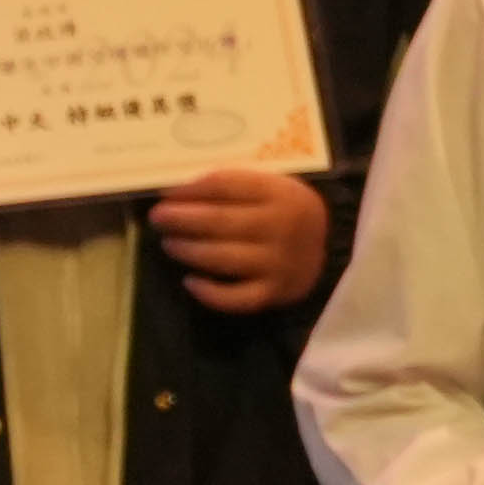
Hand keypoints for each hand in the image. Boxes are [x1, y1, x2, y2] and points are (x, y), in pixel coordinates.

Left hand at [146, 165, 334, 316]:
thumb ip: (233, 186)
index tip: (165, 193)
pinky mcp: (275, 292)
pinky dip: (210, 293)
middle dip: (182, 219)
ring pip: (223, 258)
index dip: (191, 189)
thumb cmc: (283, 212)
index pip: (226, 186)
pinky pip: (236, 298)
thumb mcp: (270, 187)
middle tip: (158, 217)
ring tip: (169, 244)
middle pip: (221, 222)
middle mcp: (282, 227)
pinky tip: (190, 282)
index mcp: (281, 193)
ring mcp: (279, 263)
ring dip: (189, 250)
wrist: (325, 246)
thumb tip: (176, 192)